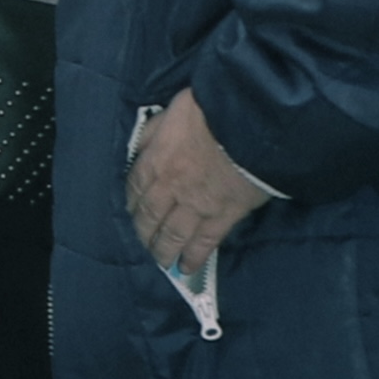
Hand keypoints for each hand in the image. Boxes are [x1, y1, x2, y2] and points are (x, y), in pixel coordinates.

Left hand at [131, 90, 275, 278]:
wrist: (249, 123)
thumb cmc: (211, 111)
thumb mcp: (171, 111)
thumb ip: (154, 131)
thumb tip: (141, 146)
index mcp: (155, 160)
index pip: (134, 188)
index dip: (131, 204)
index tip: (129, 215)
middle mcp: (170, 187)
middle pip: (149, 216)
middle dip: (143, 233)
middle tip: (141, 245)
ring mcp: (196, 204)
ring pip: (173, 234)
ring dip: (163, 250)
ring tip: (160, 262)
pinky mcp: (224, 215)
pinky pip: (205, 242)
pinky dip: (194, 257)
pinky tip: (187, 268)